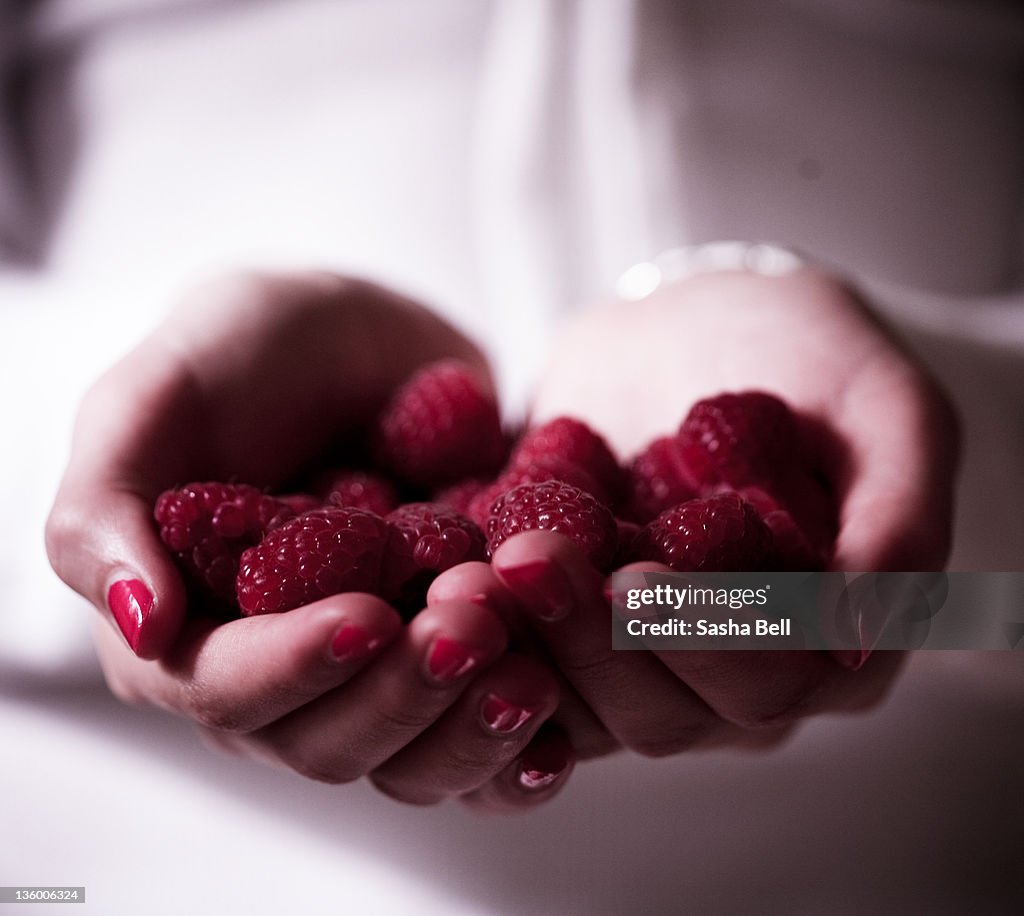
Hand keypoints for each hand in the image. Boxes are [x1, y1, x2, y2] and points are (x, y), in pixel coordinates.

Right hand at [46, 271, 570, 808]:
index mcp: (187, 630)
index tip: (368, 614)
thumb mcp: (156, 395)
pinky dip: (521, 749)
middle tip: (473, 618)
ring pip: (413, 759)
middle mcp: (278, 673)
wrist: (364, 339)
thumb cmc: (245, 353)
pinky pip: (483, 741)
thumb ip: (109, 507)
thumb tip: (143, 626)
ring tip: (533, 666)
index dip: (293, 668)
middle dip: (405, 693)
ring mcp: (371, 674)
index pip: (226, 690)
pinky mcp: (448, 661)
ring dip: (471, 727)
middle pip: (330, 743)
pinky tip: (561, 730)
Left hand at [490, 268, 958, 754]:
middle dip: (598, 642)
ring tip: (481, 568)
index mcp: (834, 639)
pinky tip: (454, 581)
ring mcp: (651, 665)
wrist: (690, 324)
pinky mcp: (576, 636)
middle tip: (532, 560)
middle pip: (669, 712)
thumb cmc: (801, 352)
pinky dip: (491, 638)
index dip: (704, 640)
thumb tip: (857, 640)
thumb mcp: (882, 403)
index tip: (633, 573)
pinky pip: (527, 671)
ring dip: (532, 646)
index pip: (773, 680)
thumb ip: (901, 514)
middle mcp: (742, 675)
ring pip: (588, 709)